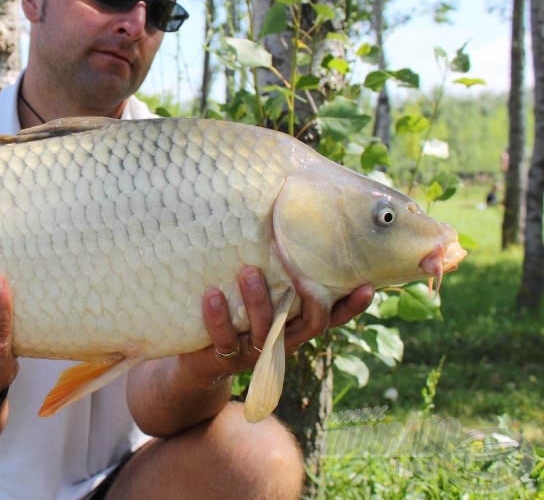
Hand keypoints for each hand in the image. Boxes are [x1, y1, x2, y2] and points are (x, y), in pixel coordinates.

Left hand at [181, 267, 374, 380]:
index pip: (333, 315)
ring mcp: (255, 351)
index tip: (368, 286)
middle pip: (309, 325)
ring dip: (258, 301)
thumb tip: (281, 208)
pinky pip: (225, 340)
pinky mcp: (226, 358)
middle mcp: (283, 339)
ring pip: (266, 331)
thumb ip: (272, 267)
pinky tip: (212, 296)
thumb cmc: (234, 311)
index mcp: (296, 322)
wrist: (199, 358)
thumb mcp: (257, 290)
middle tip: (300, 271)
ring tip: (248, 272)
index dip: (352, 306)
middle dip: (310, 299)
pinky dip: (219, 318)